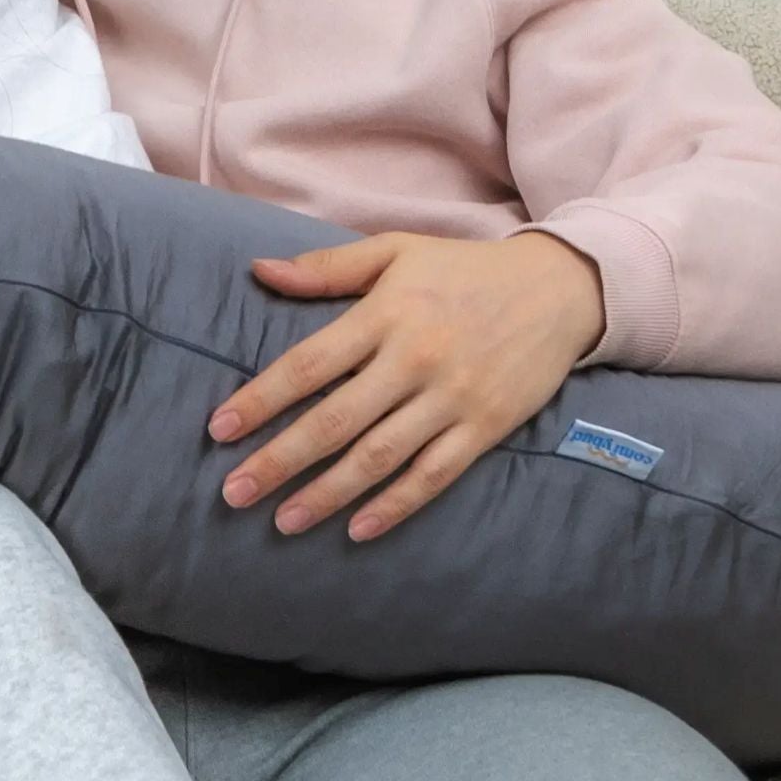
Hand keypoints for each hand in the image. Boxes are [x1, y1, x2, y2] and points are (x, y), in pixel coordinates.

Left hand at [207, 231, 607, 541]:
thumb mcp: (397, 251)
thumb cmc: (465, 270)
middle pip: (335, 419)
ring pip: (379, 457)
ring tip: (282, 522)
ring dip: (327, 494)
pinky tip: (357, 530)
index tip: (218, 429)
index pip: (309, 364)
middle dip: (280, 460)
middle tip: (233, 493)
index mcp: (386, 314)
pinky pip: (433, 475)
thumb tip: (259, 270)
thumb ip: (328, 267)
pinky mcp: (485, 428)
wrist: (561, 288)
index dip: (260, 399)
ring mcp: (452, 398)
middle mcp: (415, 359)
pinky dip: (395, 506)